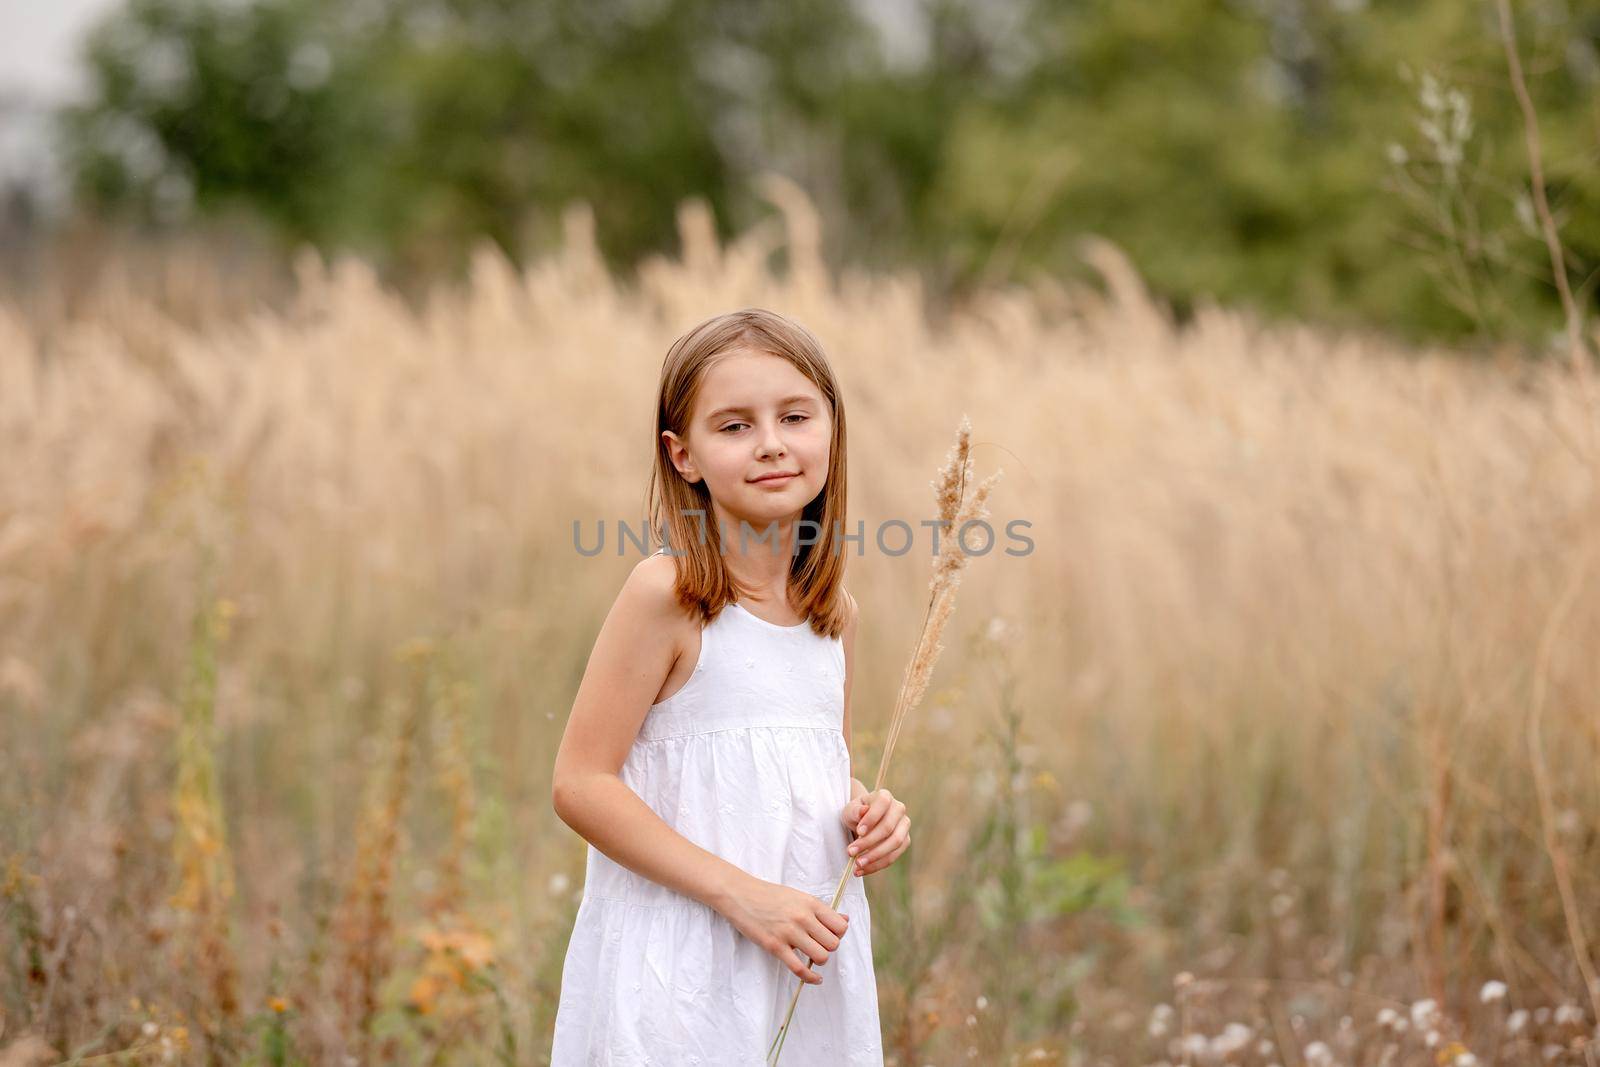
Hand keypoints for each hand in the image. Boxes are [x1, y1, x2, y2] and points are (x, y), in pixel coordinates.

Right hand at [718, 874, 849, 984]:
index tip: (829, 935)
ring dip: (819, 960)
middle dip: (828, 948)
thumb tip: (845, 920)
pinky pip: (799, 969)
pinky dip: (810, 978)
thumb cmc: (769, 895)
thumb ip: (821, 910)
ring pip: (821, 957)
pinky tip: (814, 979)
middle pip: (833, 944)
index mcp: (810, 903)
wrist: (740, 894)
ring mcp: (789, 933)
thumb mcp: (798, 896)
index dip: (838, 934)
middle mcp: (803, 917)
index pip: (840, 926)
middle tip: (817, 945)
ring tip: (811, 956)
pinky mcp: (775, 946)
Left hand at [839, 787, 909, 876]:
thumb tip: (863, 811)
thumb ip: (855, 811)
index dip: (872, 818)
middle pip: (888, 828)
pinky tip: (862, 870)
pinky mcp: (904, 842)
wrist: (863, 824)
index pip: (882, 804)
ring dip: (874, 857)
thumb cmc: (856, 814)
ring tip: (857, 864)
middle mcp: (899, 809)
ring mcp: (904, 826)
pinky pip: (894, 856)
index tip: (858, 831)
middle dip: (868, 842)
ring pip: (894, 843)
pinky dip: (877, 865)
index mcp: (885, 797)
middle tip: (850, 852)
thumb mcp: (850, 811)